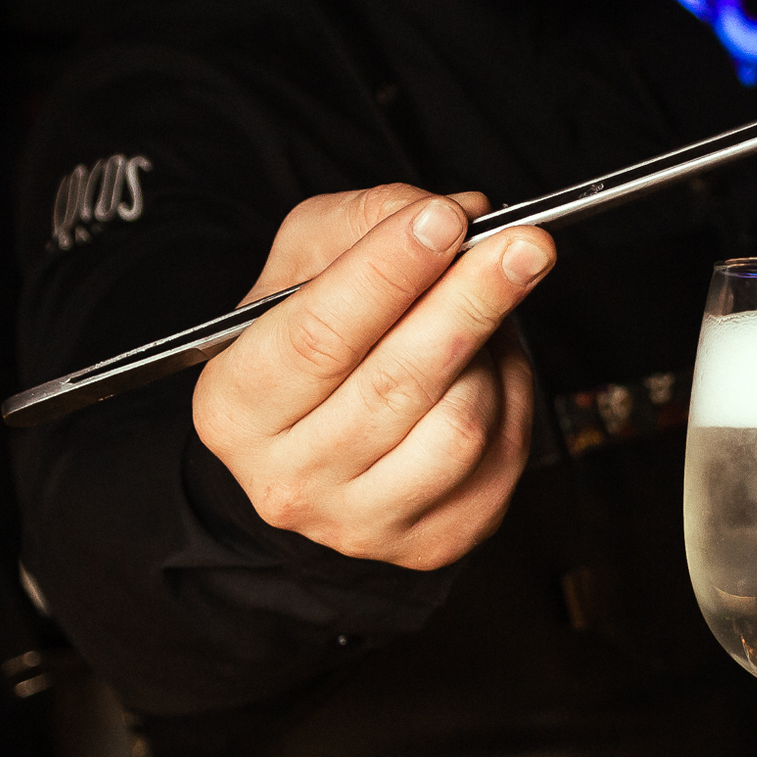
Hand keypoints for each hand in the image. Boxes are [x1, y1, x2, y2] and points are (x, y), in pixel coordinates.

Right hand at [192, 184, 555, 570]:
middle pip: (395, 384)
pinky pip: (499, 457)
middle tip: (522, 243)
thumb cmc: (311, 337)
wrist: (322, 442)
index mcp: (234, 407)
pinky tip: (490, 366)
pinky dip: (511, 395)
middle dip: (468, 301)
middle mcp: (287, 479)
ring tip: (483, 312)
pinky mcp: (430, 543)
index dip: (386, 273)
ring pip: (458, 426)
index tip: (444, 220)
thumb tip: (454, 213)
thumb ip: (366, 221)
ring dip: (488, 353)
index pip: (316, 337)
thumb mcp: (306, 261)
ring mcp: (360, 523)